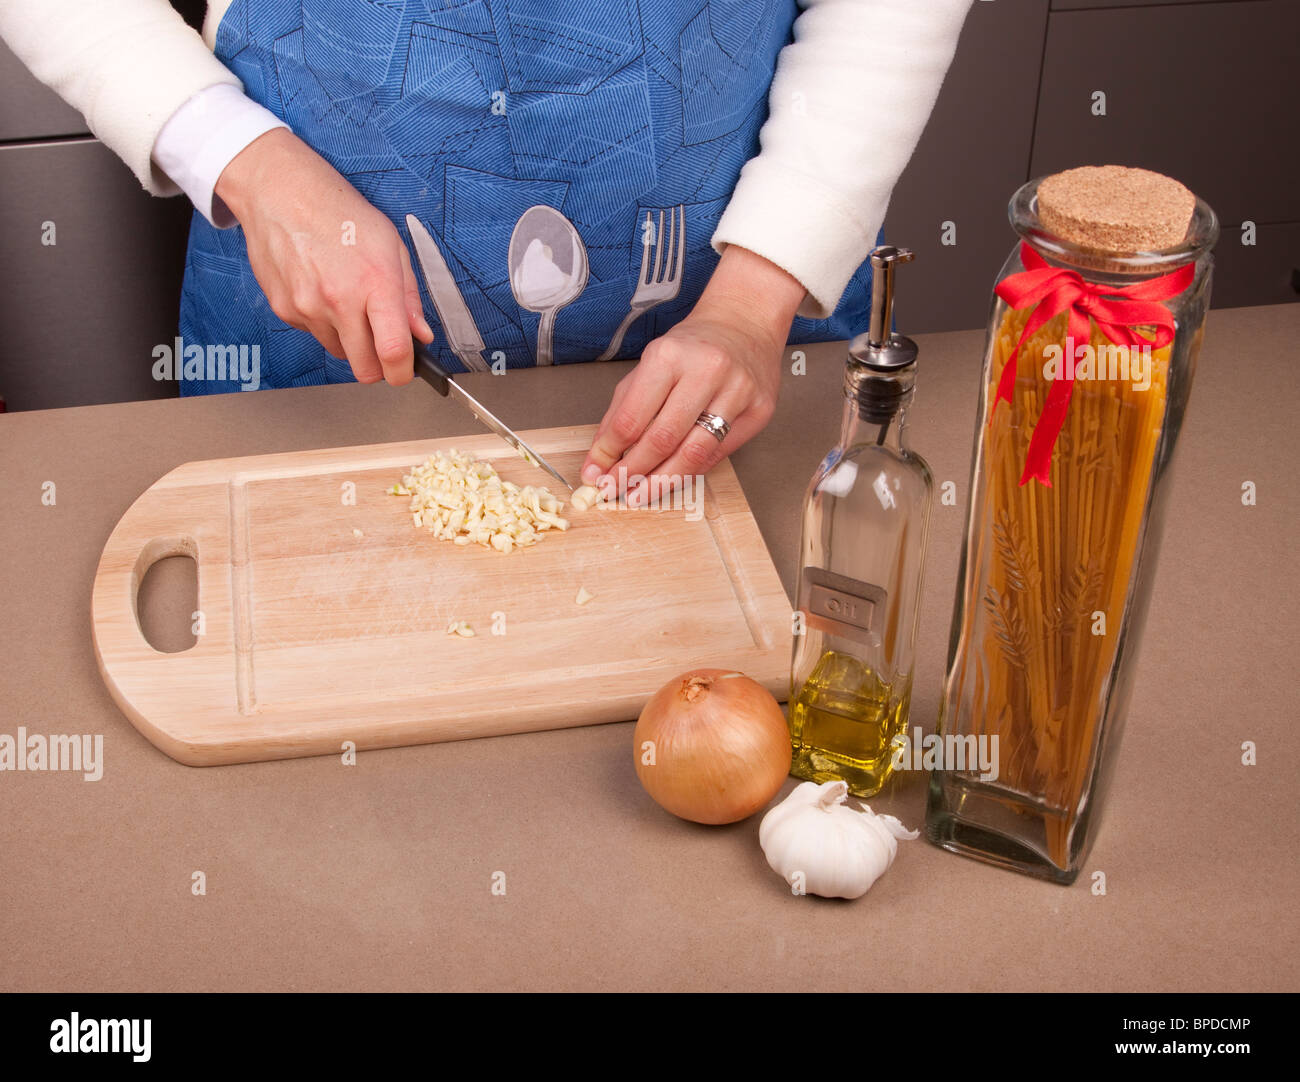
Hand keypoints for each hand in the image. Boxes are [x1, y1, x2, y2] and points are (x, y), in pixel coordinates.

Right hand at [214, 128, 433, 384]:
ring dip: (349, 340)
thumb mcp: (391, 246)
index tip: (405, 371)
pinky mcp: (285, 310)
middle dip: (377, 363)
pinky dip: (323, 323)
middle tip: (380, 342)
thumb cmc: (339, 213)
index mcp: (375, 284)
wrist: (281, 191)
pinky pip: (314, 334)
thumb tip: (421, 334)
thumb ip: (409, 297)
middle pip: (364, 369)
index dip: (403, 373)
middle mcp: (340, 301)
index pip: (393, 353)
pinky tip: (322, 289)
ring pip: (340, 352)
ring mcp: (308, 308)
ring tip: (347, 299)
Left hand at [580, 245, 804, 505]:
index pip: (631, 418)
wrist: (745, 322)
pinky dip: (692, 470)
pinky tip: (674, 477)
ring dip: (663, 481)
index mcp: (669, 355)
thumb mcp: (648, 366)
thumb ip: (622, 411)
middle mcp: (706, 371)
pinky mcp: (759, 410)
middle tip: (616, 490)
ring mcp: (738, 391)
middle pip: (663, 439)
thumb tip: (600, 459)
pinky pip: (719, 453)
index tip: (595, 473)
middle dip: (634, 472)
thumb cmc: (691, 346)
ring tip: (642, 494)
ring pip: (694, 453)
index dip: (609, 452)